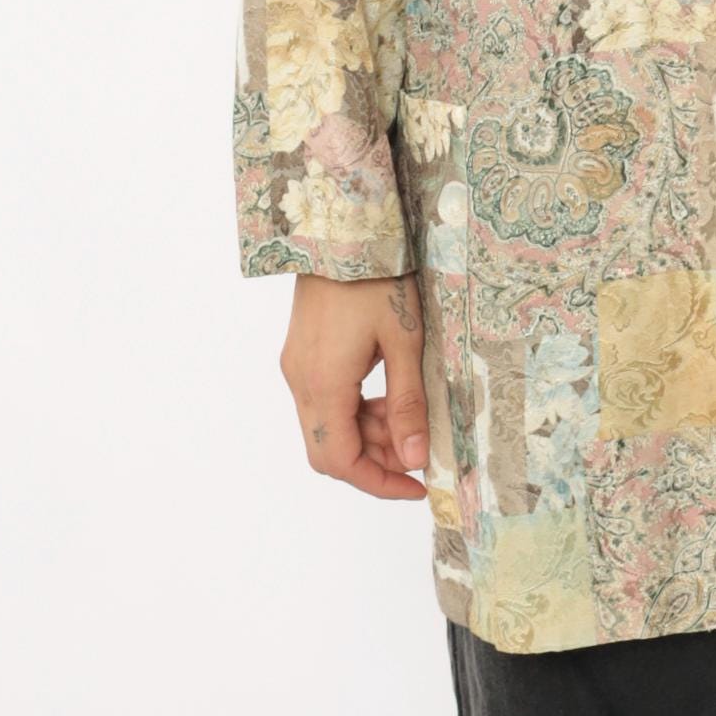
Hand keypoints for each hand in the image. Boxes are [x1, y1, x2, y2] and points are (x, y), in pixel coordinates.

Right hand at [280, 272, 428, 499]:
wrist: (342, 229)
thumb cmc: (378, 278)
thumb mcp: (404, 341)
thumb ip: (407, 403)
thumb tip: (413, 458)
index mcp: (322, 384)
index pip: (340, 461)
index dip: (378, 482)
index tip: (416, 486)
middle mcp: (300, 381)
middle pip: (330, 448)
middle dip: (375, 458)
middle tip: (418, 450)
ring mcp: (297, 366)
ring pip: (327, 424)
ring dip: (367, 432)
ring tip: (410, 418)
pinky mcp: (303, 352)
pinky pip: (325, 399)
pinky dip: (356, 408)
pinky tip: (388, 393)